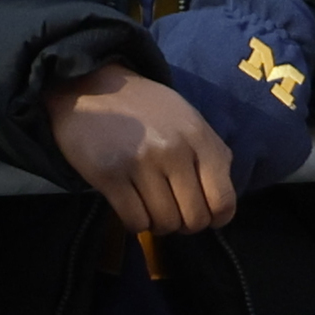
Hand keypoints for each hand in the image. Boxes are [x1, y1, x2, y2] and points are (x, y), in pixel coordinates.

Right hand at [48, 63, 238, 236]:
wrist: (91, 88)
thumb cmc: (147, 109)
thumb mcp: (190, 120)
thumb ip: (213, 154)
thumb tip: (224, 200)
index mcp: (199, 138)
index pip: (223, 199)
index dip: (218, 219)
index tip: (208, 218)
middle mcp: (173, 151)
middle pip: (194, 218)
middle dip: (186, 225)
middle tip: (175, 216)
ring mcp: (140, 164)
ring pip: (164, 223)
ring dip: (160, 226)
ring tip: (152, 211)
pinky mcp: (109, 175)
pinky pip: (134, 220)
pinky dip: (136, 224)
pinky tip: (133, 211)